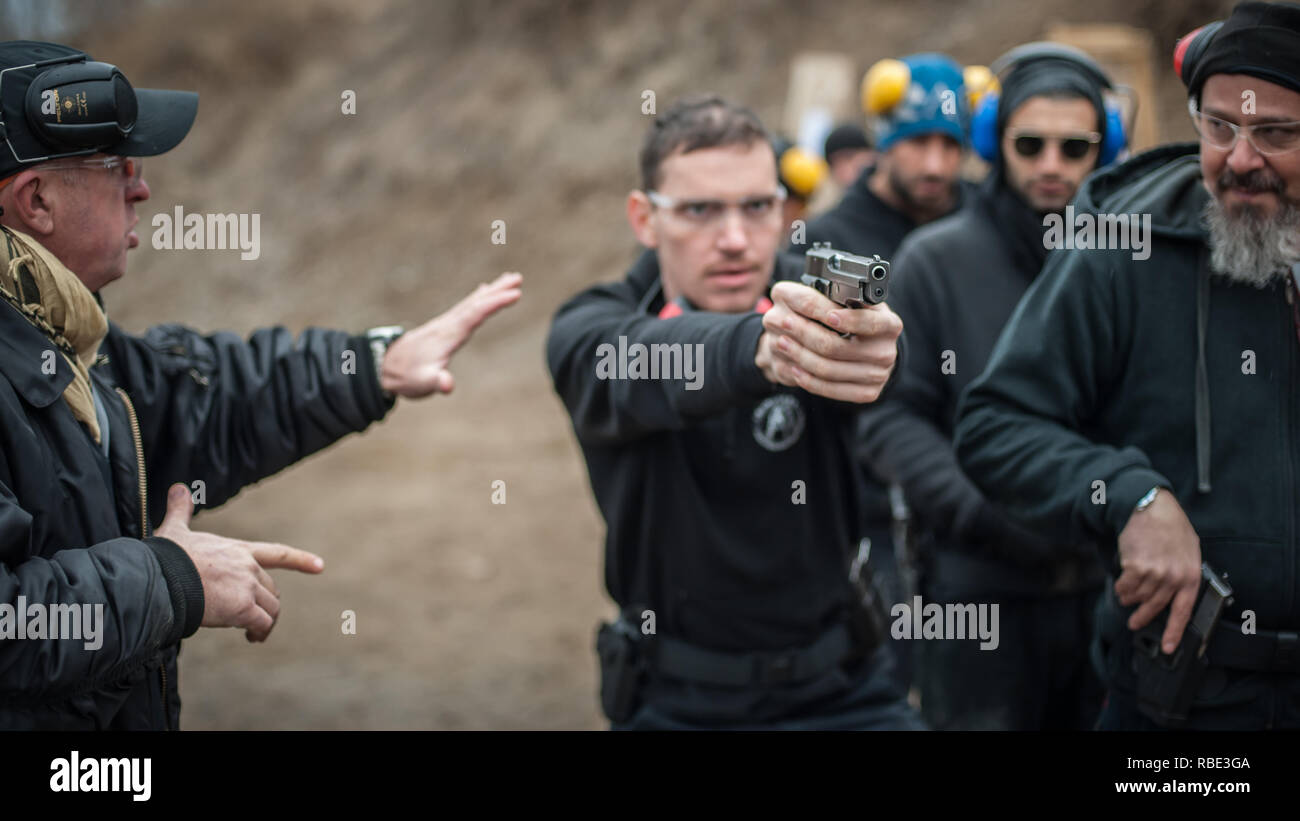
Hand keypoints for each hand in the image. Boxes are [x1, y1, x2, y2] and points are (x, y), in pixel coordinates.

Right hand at [154, 484, 323, 641]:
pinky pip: (261, 623)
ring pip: (270, 609)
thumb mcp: (176, 530)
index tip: (320, 566)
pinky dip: (258, 632)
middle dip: (265, 604)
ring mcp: (247, 587)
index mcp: (238, 550)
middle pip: (271, 589)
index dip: (299, 560)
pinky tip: (250, 637)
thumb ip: (180, 510)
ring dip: (264, 623)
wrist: (158, 578)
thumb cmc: (165, 557)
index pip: (276, 553)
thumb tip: (177, 488)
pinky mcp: (242, 608)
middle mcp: (248, 567)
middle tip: (252, 620)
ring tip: (253, 635)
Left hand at [380, 272, 522, 397]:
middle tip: (518, 278)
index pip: (475, 315)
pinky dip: (479, 298)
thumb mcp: (422, 383)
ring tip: (509, 279)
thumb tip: (448, 385)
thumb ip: (436, 382)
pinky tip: (484, 292)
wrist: (384, 366)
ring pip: (472, 302)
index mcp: (448, 335)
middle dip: (497, 291)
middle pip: (476, 303)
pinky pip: (466, 307)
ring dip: (491, 291)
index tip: (515, 294)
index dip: (495, 304)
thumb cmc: (407, 377)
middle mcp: (448, 325)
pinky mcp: (444, 327)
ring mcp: (445, 324)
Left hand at [755, 281, 900, 402]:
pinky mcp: (867, 393)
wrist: (872, 348)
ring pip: (828, 369)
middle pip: (837, 346)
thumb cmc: (857, 319)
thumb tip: (800, 297)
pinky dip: (808, 379)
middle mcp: (887, 351)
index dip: (848, 320)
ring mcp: (878, 375)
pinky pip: (831, 389)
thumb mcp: (853, 302)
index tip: (826, 315)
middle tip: (784, 321)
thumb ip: (833, 296)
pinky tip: (794, 367)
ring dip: (799, 355)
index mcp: (889, 324)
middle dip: (806, 333)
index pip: (869, 322)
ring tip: (782, 342)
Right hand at [1114, 489, 1201, 652]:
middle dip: (1142, 618)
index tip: (1168, 646)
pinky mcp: (1136, 567)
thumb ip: (1183, 574)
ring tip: (1126, 594)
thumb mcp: (1188, 551)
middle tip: (1134, 623)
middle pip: (1155, 607)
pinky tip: (1122, 583)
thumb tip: (1175, 596)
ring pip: (1137, 597)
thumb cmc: (1170, 526)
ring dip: (1129, 598)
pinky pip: (1125, 587)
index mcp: (1190, 575)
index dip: (1175, 632)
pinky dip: (1121, 587)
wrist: (1151, 508)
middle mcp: (1174, 578)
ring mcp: (1155, 573)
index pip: (1183, 611)